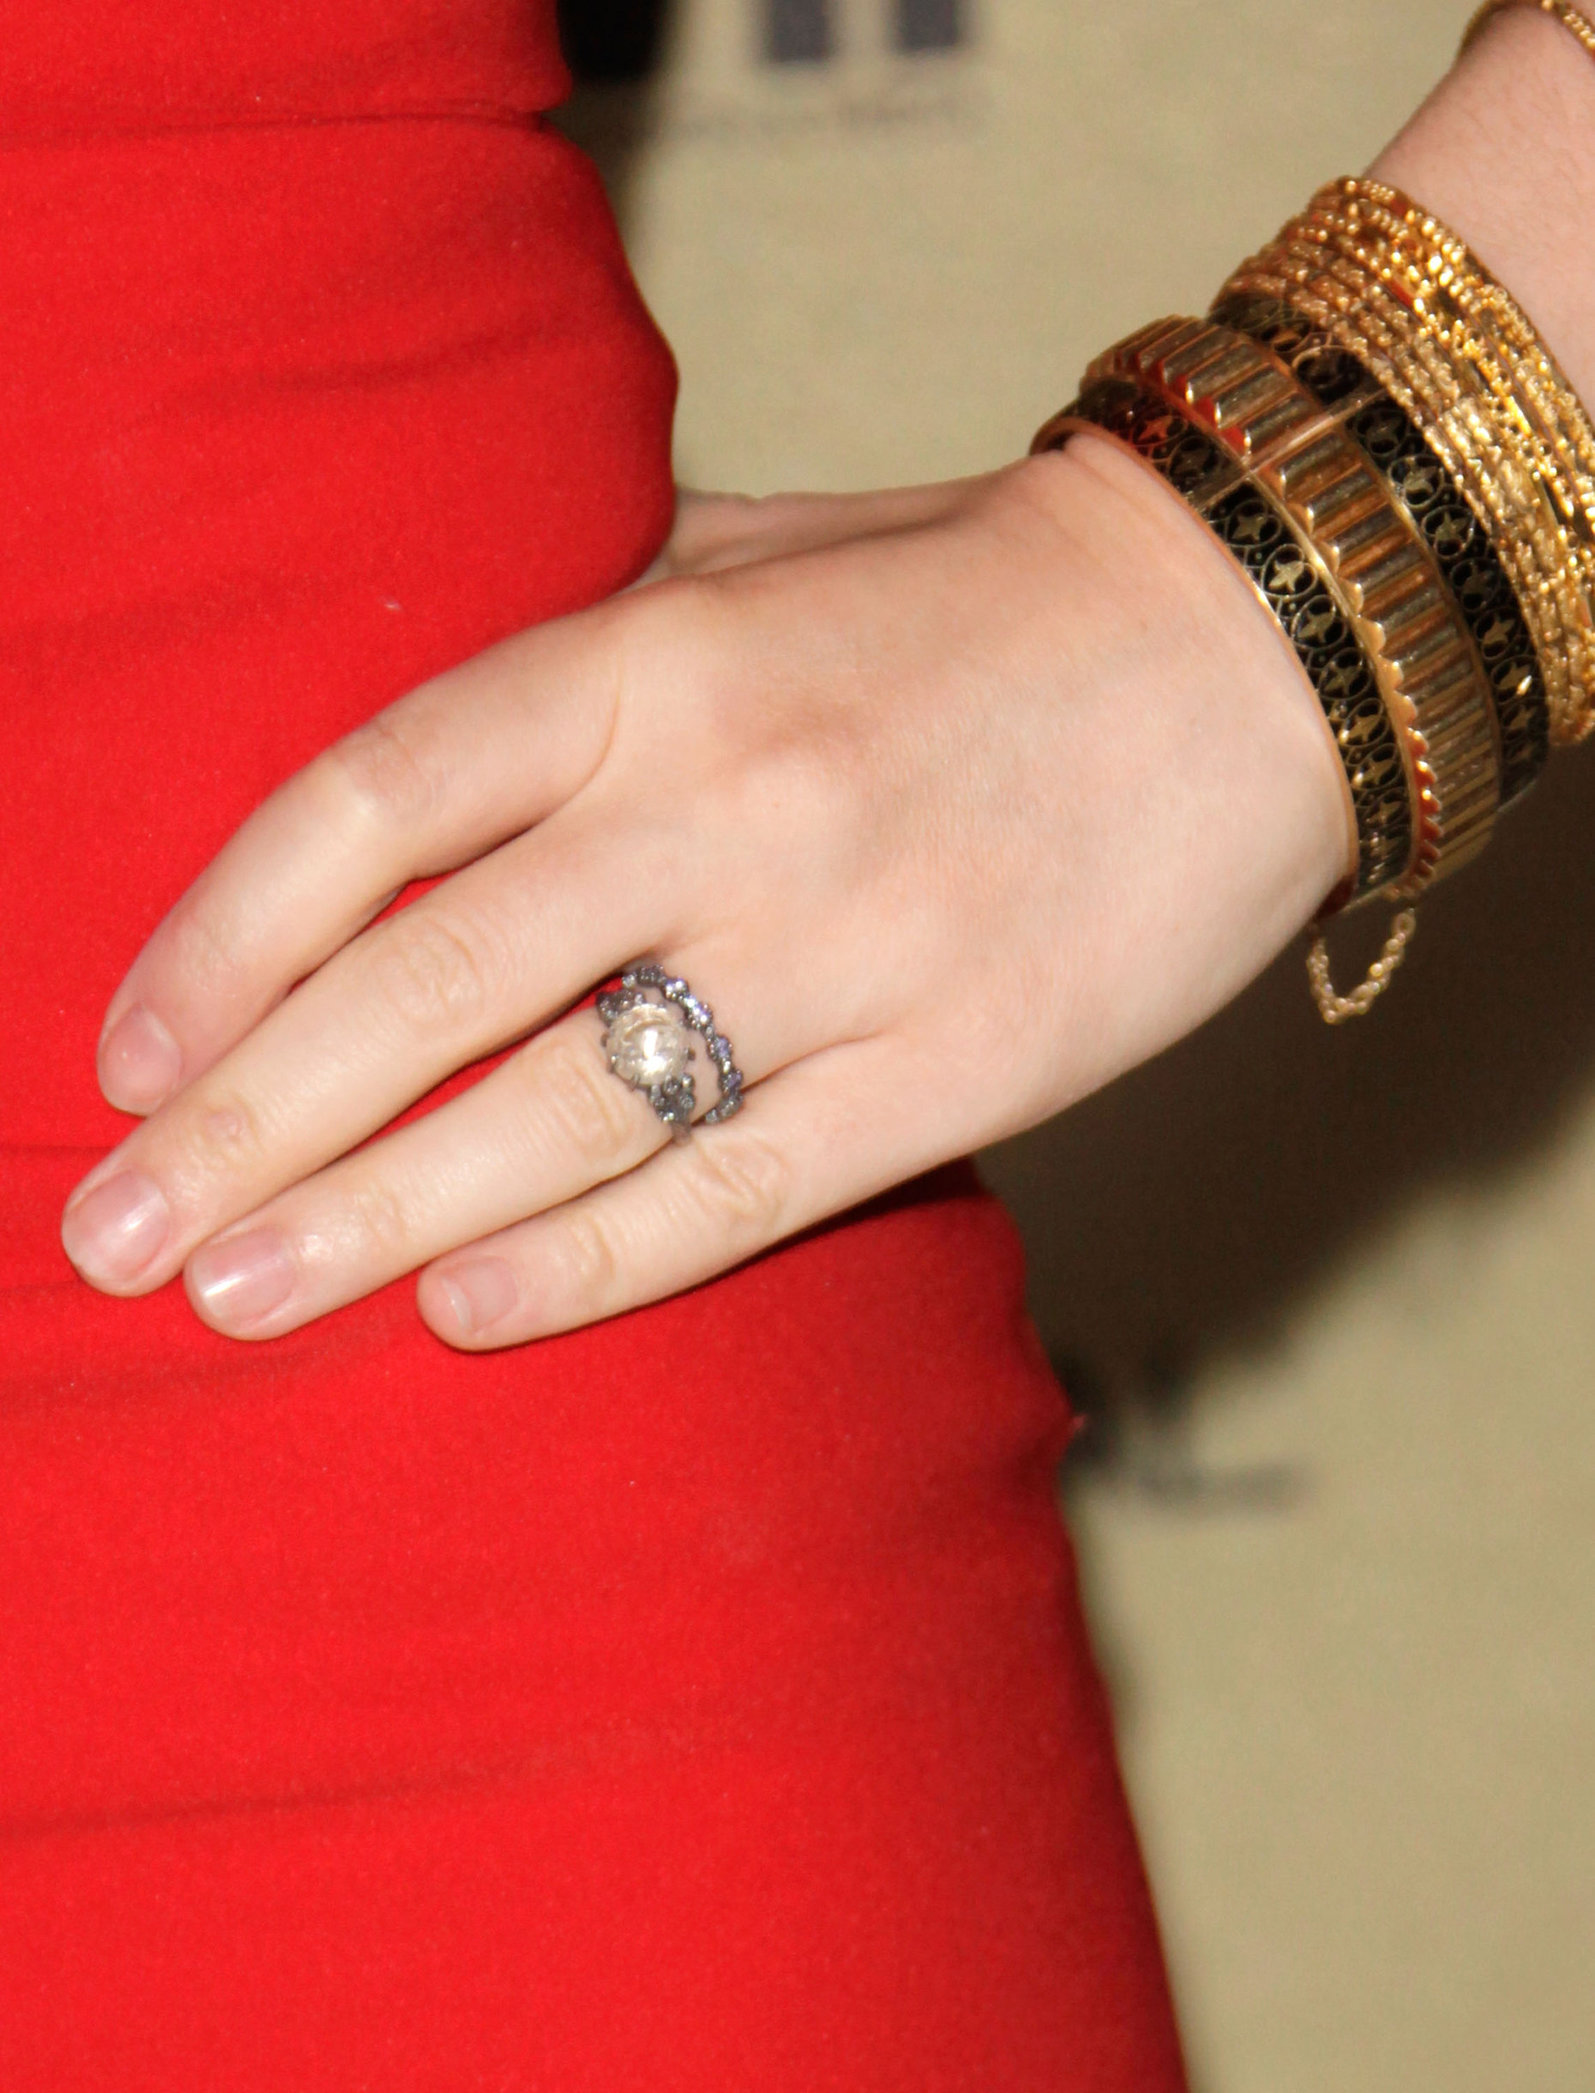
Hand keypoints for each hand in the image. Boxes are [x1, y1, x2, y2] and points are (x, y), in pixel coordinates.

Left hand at [60, 439, 1350, 1347]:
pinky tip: (466, 1319)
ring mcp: (847, 941)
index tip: (128, 1056)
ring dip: (378, 1222)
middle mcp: (730, 798)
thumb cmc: (966, 598)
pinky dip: (591, 1263)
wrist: (1249, 639)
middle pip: (426, 986)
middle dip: (247, 1125)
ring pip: (562, 1113)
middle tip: (115, 1239)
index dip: (221, 937)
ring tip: (237, 1303)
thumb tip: (427, 751)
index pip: (374, 800)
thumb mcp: (749, 554)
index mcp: (654, 652)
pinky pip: (740, 1186)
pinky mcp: (962, 1062)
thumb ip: (578, 634)